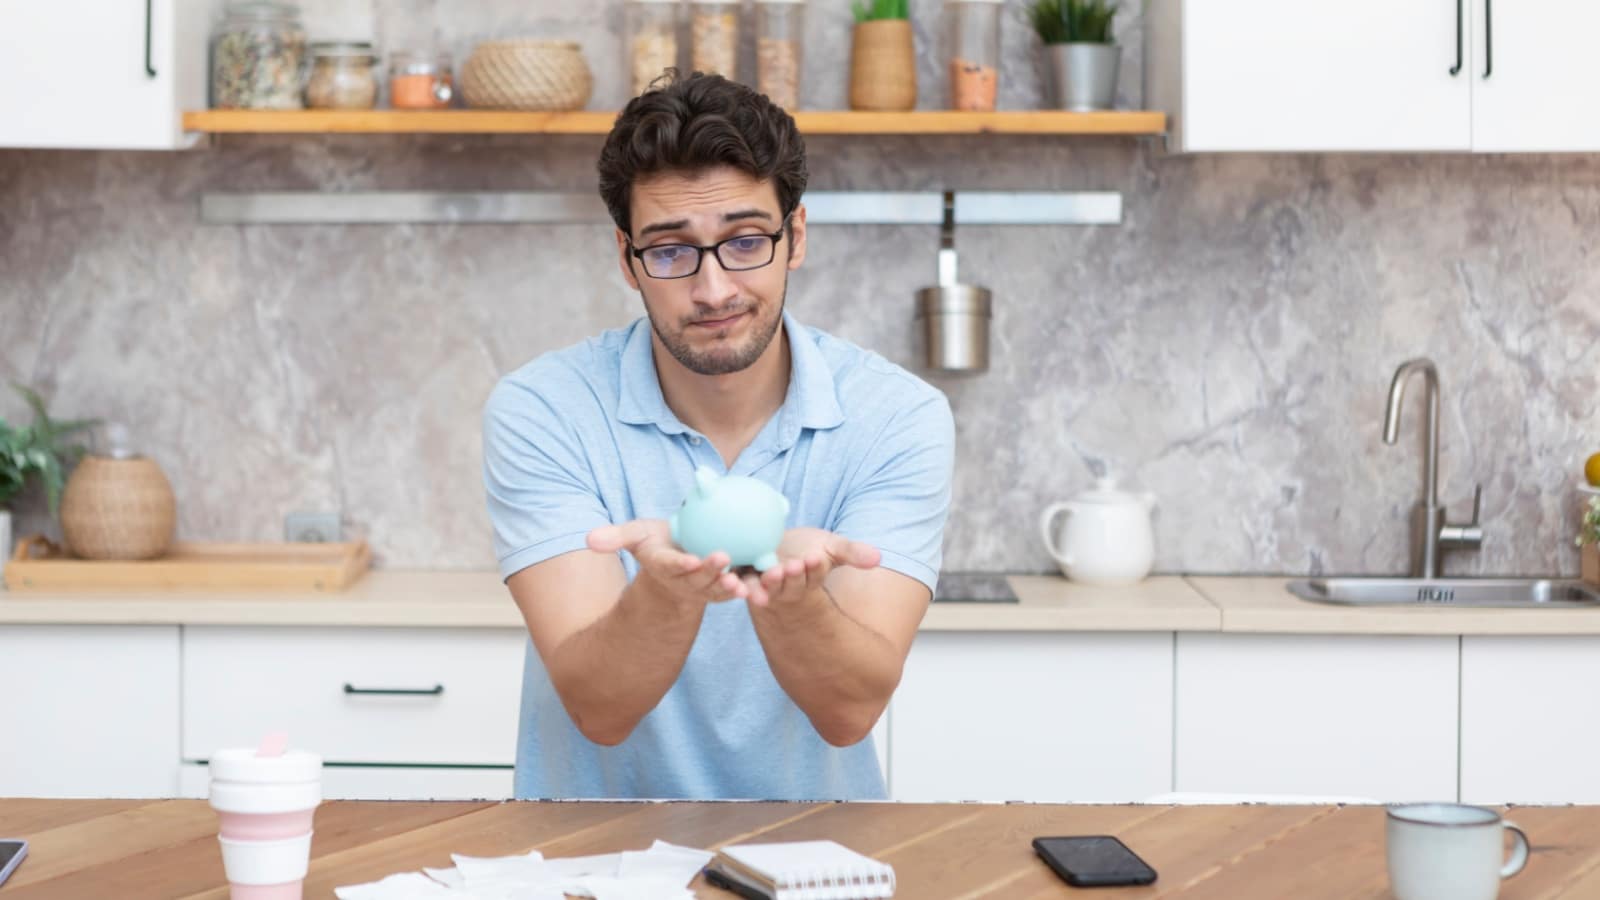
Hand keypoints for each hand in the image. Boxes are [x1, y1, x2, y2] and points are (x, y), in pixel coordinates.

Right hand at [587, 519, 748, 606]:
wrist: (678, 559)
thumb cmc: (657, 545)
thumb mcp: (636, 536)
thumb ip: (616, 537)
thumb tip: (588, 540)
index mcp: (665, 566)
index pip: (671, 566)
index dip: (680, 565)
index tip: (689, 560)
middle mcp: (686, 579)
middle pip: (699, 578)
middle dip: (710, 572)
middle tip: (722, 559)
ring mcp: (706, 586)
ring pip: (720, 587)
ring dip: (731, 587)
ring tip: (742, 582)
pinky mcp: (725, 587)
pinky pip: (740, 586)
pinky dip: (752, 586)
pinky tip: (768, 577)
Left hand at [742, 527, 880, 608]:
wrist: (775, 549)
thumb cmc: (807, 549)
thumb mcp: (832, 547)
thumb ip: (852, 552)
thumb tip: (879, 558)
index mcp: (810, 577)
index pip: (815, 574)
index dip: (815, 568)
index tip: (816, 558)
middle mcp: (789, 585)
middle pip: (792, 584)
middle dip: (794, 576)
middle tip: (795, 565)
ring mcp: (766, 584)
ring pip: (767, 588)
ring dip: (769, 584)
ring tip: (772, 573)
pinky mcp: (744, 579)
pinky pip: (741, 583)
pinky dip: (739, 583)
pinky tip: (737, 578)